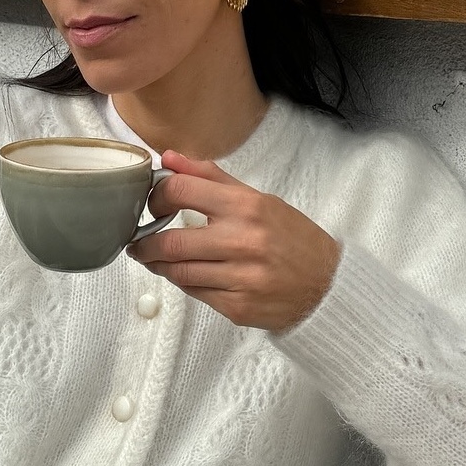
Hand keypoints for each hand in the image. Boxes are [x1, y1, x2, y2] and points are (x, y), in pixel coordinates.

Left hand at [126, 151, 340, 330]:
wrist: (327, 286)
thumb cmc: (292, 240)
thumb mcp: (258, 199)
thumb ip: (210, 178)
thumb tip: (169, 158)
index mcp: (247, 207)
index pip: (181, 191)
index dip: (156, 197)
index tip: (152, 204)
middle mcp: (243, 241)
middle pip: (170, 241)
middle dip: (145, 244)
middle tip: (139, 243)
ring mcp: (241, 278)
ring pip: (178, 272)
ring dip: (159, 265)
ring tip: (156, 258)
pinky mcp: (237, 307)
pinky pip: (194, 294)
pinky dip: (183, 283)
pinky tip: (185, 275)